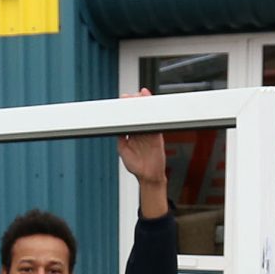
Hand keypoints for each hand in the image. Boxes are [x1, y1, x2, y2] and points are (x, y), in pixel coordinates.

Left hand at [117, 90, 168, 216]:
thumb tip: (116, 127)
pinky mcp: (157, 136)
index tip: (123, 100)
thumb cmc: (136, 167)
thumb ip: (120, 138)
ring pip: (148, 116)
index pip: (128, 118)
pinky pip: (156, 123)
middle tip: (131, 96)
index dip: (126, 109)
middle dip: (135, 103)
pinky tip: (151, 108)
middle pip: (138, 114)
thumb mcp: (123, 150)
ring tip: (142, 96)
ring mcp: (149, 133)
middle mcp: (140, 132)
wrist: (148, 177)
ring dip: (145, 105)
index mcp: (131, 134)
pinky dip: (154, 115)